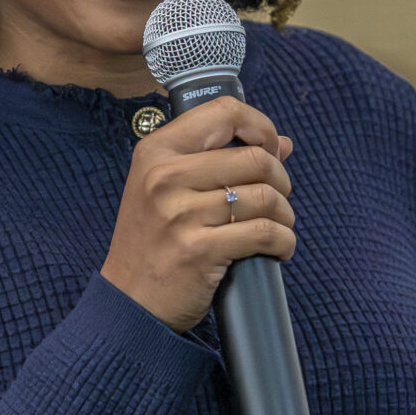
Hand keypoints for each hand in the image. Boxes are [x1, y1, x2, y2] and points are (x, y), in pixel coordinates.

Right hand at [101, 97, 296, 330]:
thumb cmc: (154, 242)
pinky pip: (265, 234)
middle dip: (281, 180)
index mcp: (156, 151)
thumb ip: (221, 159)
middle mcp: (165, 177)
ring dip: (285, 215)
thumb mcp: (169, 189)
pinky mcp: (199, 250)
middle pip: (255, 158)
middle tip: (277, 200)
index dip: (260, 126)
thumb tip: (282, 143)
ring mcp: (180, 214)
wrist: (130, 302)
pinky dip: (284, 242)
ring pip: (265, 197)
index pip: (223, 112)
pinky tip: (278, 249)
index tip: (270, 149)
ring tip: (278, 227)